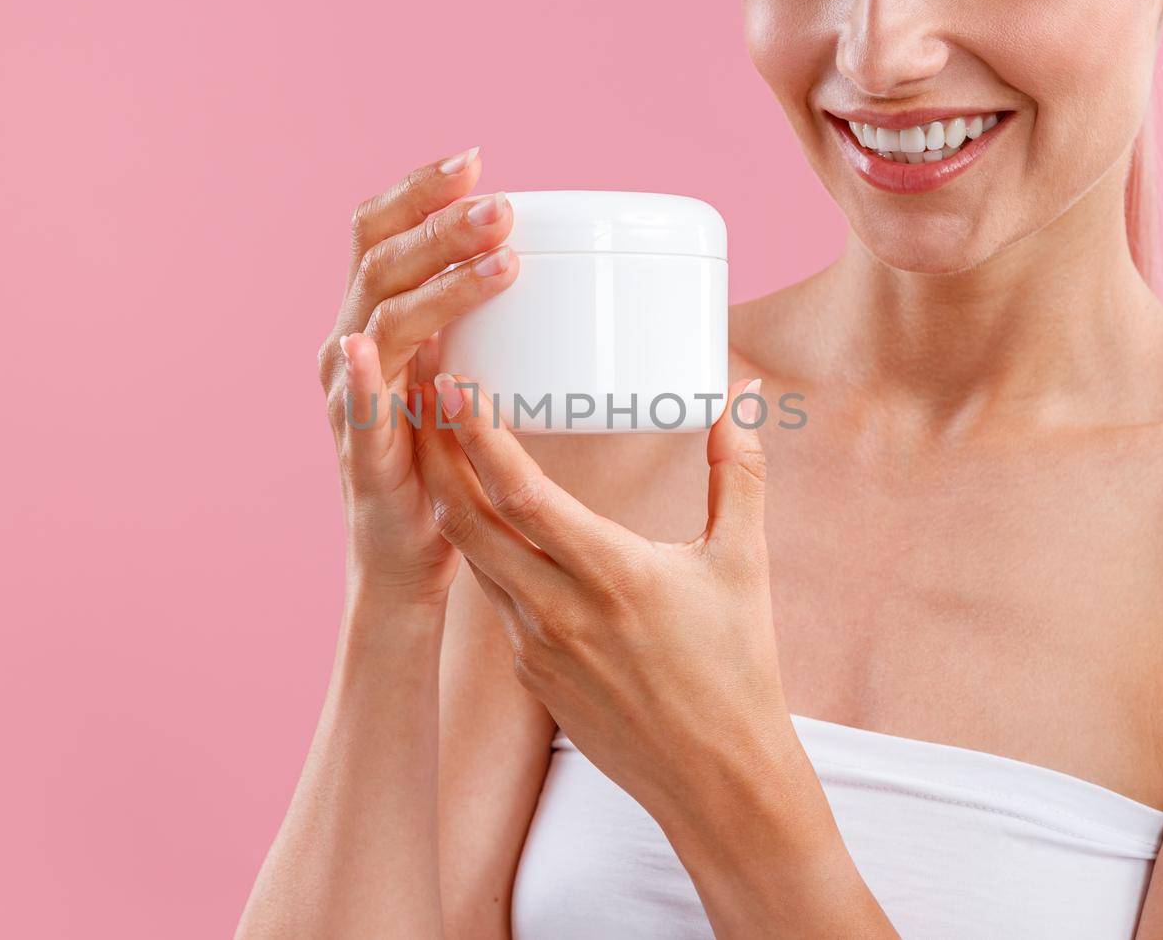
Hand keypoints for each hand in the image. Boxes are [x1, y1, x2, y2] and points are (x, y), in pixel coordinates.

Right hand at [317, 148, 519, 604]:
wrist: (404, 555)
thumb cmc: (436, 458)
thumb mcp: (449, 369)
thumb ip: (468, 317)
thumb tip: (530, 255)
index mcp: (369, 319)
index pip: (377, 233)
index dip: (416, 192)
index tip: (472, 158)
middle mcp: (346, 348)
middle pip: (380, 263)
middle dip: (440, 226)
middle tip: (503, 206)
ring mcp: (347, 400)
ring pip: (381, 321)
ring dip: (437, 285)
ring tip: (501, 260)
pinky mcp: (362, 456)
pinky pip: (357, 409)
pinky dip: (360, 375)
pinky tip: (366, 347)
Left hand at [411, 373, 797, 825]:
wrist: (718, 781)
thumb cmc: (738, 670)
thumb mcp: (744, 564)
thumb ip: (737, 474)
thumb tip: (740, 399)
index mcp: (610, 574)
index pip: (518, 490)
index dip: (474, 432)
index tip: (448, 382)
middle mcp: (559, 610)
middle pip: (465, 519)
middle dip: (432, 452)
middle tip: (418, 396)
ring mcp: (537, 647)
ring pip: (472, 558)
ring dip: (447, 498)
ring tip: (435, 444)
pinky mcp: (532, 674)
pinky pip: (494, 598)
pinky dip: (480, 550)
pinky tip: (481, 519)